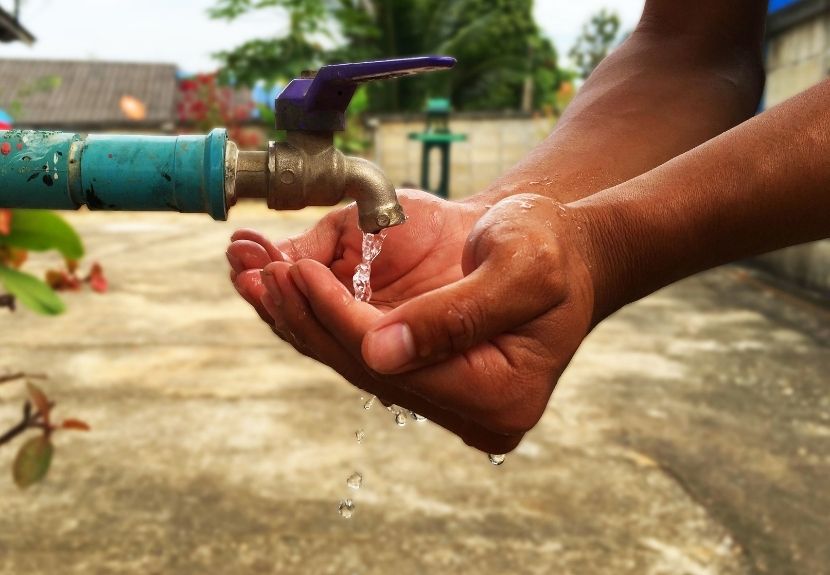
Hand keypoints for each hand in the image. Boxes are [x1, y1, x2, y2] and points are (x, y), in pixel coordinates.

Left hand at [228, 191, 596, 453]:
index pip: (397, 363)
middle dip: (306, 318)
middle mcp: (470, 410)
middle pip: (367, 370)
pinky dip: (323, 317)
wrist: (562, 247)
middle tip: (253, 272)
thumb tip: (379, 354)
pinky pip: (363, 349)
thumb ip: (457, 315)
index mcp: (501, 395)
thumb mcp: (521, 268)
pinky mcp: (427, 372)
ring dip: (301, 319)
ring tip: (251, 277)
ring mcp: (447, 396)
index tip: (294, 271)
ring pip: (356, 362)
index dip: (340, 317)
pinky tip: (284, 289)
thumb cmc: (551, 248)